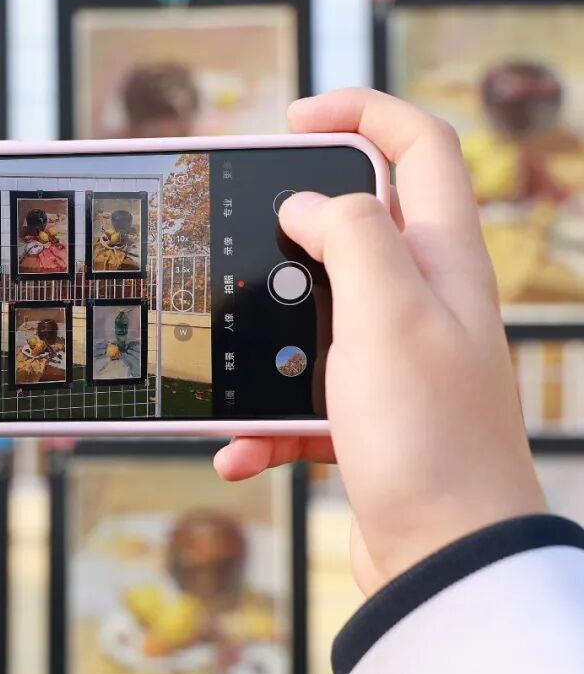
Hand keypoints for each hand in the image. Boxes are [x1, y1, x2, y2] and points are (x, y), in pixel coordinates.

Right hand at [214, 88, 544, 594]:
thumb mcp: (389, 315)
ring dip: (265, 346)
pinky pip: (299, 398)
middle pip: (355, 230)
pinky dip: (265, 422)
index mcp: (443, 261)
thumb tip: (306, 204)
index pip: (420, 148)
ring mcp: (393, 361)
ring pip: (312, 319)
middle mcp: (424, 302)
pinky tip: (240, 451)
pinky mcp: (364, 416)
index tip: (293, 122)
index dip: (362, 114)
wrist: (444, 560)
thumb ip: (352, 237)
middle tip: (236, 242)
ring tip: (230, 378)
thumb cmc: (429, 436)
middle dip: (288, 234)